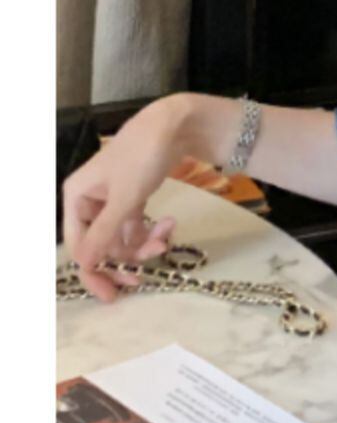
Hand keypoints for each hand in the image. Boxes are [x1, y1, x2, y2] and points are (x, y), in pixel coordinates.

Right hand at [59, 95, 191, 302]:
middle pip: (101, 247)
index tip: (113, 295)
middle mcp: (89, 202)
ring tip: (167, 238)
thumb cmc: (142, 157)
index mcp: (76, 198)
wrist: (173, 127)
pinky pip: (137, 227)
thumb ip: (104, 234)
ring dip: (145, 246)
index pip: (78, 246)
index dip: (94, 271)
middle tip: (144, 277)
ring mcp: (111, 202)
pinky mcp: (132, 200)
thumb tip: (85, 264)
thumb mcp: (124, 199)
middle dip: (125, 260)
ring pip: (122, 240)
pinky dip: (153, 232)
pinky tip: (170, 225)